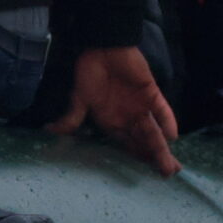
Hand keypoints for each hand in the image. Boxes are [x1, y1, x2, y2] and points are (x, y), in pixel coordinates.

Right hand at [50, 45, 180, 175]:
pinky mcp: (151, 93)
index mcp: (113, 122)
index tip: (147, 176)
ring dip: (163, 147)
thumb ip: (72, 118)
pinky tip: (172, 135)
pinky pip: (162, 109)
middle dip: (155, 158)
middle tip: (166, 174)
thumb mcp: (79, 97)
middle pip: (144, 142)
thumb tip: (49, 130)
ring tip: (171, 165)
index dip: (137, 159)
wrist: (102, 45)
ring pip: (155, 131)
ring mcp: (141, 106)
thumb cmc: (90, 71)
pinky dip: (167, 120)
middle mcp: (129, 118)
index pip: (128, 145)